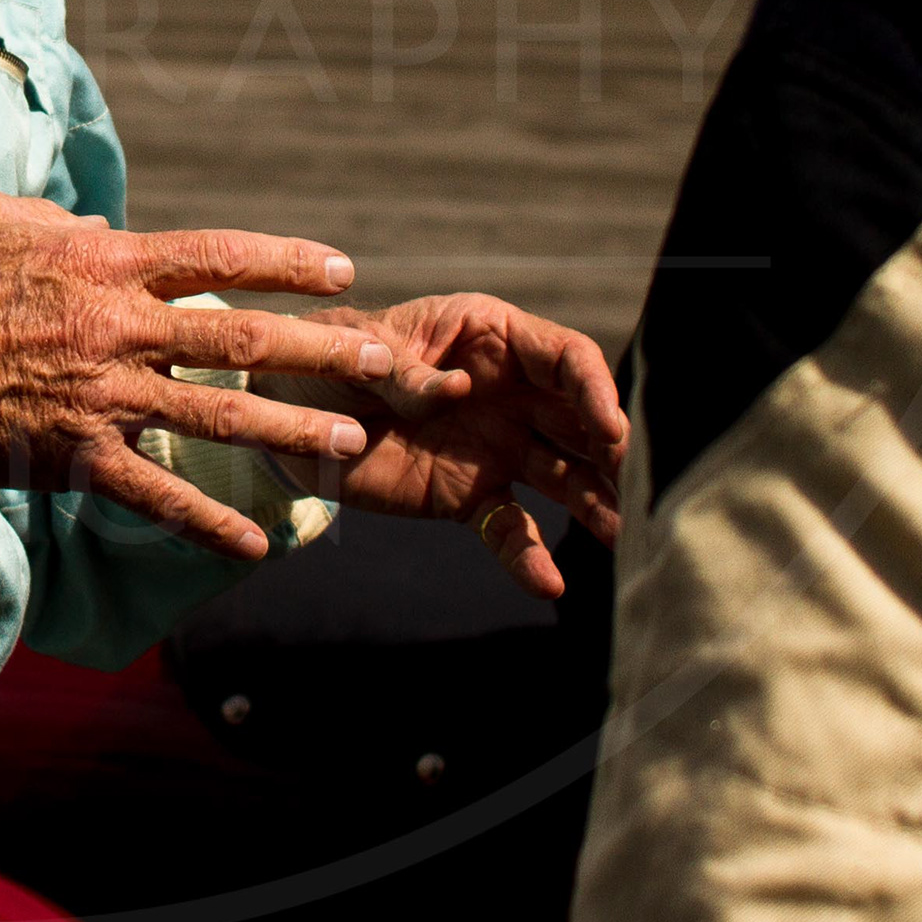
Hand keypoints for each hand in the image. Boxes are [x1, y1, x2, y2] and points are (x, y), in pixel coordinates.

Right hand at [0, 187, 394, 560]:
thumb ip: (61, 221)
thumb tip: (103, 228)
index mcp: (106, 263)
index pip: (217, 255)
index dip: (285, 262)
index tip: (340, 269)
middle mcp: (119, 328)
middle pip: (243, 338)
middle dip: (322, 350)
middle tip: (383, 363)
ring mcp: (103, 397)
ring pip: (219, 416)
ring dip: (292, 432)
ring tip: (352, 446)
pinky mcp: (75, 458)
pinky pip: (154, 495)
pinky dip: (206, 522)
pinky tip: (253, 546)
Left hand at [263, 294, 628, 598]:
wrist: (285, 418)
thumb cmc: (324, 360)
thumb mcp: (354, 353)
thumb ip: (402, 370)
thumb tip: (455, 390)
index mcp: (489, 337)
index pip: (564, 357)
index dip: (594, 390)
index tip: (612, 430)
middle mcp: (508, 391)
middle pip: (580, 420)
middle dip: (612, 451)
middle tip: (636, 487)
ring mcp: (496, 446)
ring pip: (563, 475)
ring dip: (594, 503)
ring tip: (623, 537)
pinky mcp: (470, 497)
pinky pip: (510, 527)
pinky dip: (527, 556)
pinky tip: (548, 584)